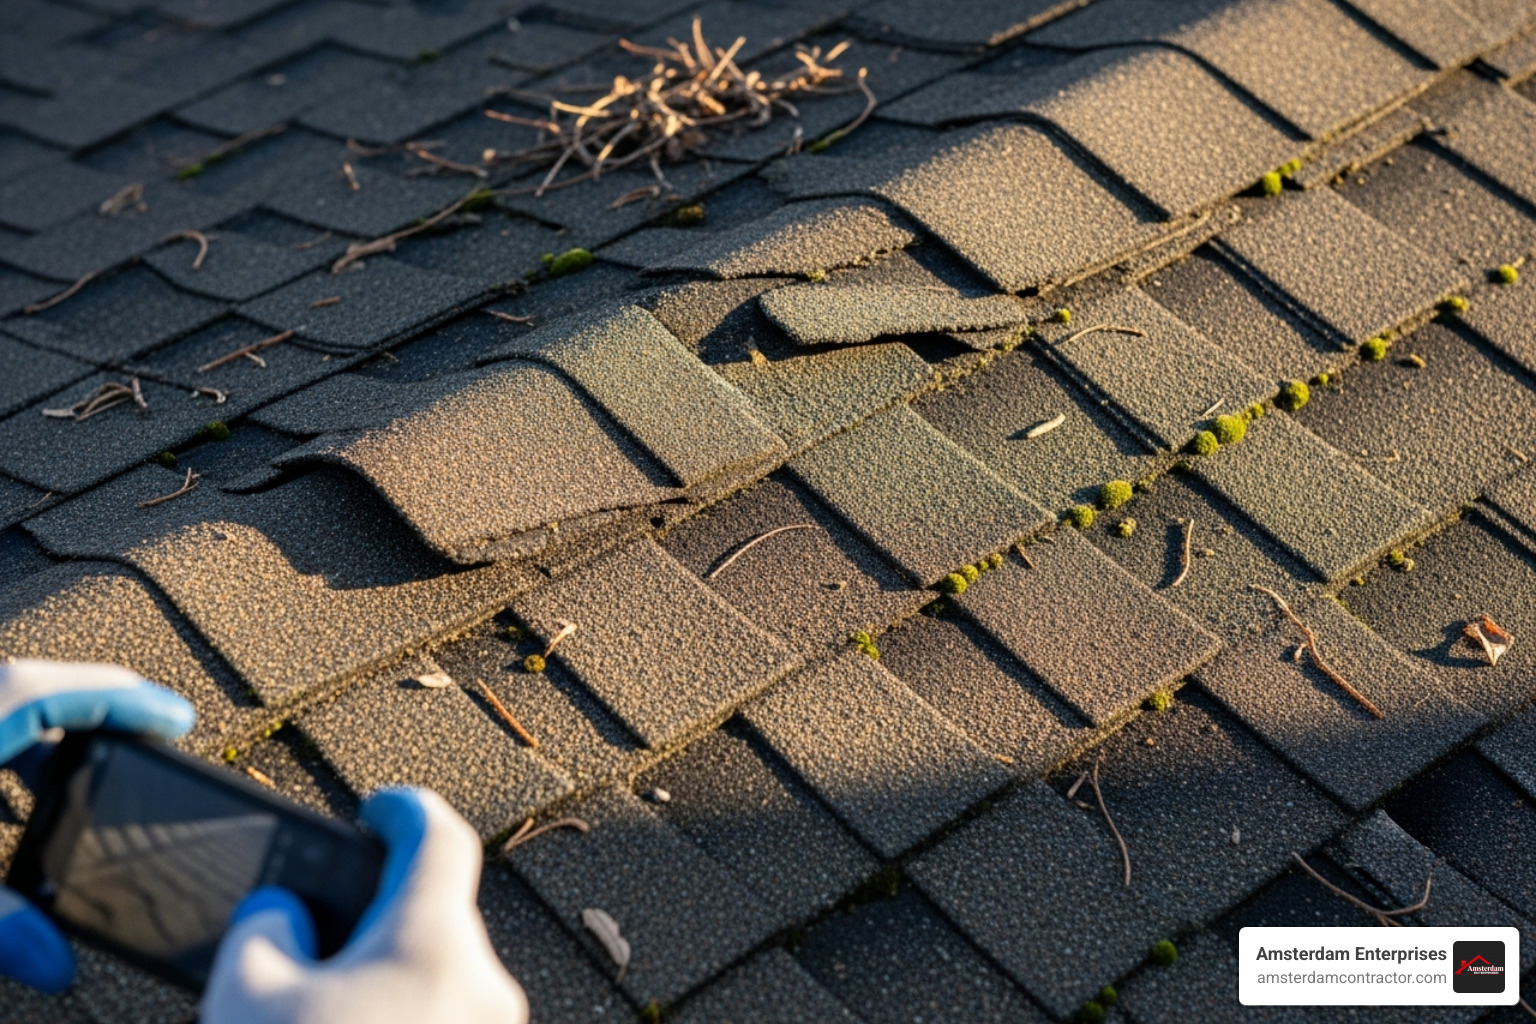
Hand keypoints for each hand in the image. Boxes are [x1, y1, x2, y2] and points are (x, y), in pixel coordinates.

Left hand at [0, 659, 195, 991]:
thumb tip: (55, 960)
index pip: (67, 689)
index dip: (131, 700)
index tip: (178, 719)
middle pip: (40, 690)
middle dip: (100, 715)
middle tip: (150, 740)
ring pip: (8, 706)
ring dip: (48, 733)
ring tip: (88, 767)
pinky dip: (10, 743)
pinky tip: (12, 792)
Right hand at [202, 788, 529, 1023]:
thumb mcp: (246, 996)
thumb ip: (265, 927)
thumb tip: (284, 912)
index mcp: (432, 944)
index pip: (441, 836)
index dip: (406, 809)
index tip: (377, 809)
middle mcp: (483, 985)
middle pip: (436, 914)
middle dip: (382, 914)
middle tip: (322, 937)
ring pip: (440, 974)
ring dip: (391, 973)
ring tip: (324, 1002)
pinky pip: (445, 1015)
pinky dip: (403, 1012)